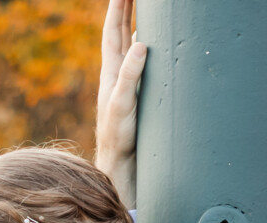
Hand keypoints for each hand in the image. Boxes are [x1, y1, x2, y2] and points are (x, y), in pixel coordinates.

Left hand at [95, 0, 146, 206]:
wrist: (119, 163)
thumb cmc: (118, 137)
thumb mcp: (122, 104)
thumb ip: (129, 76)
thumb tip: (141, 44)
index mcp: (112, 71)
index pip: (114, 31)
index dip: (119, 8)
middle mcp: (118, 73)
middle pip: (122, 32)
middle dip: (127, 9)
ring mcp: (127, 83)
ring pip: (132, 46)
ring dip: (137, 25)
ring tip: (143, 9)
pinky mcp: (138, 94)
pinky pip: (142, 63)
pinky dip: (147, 49)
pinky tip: (154, 47)